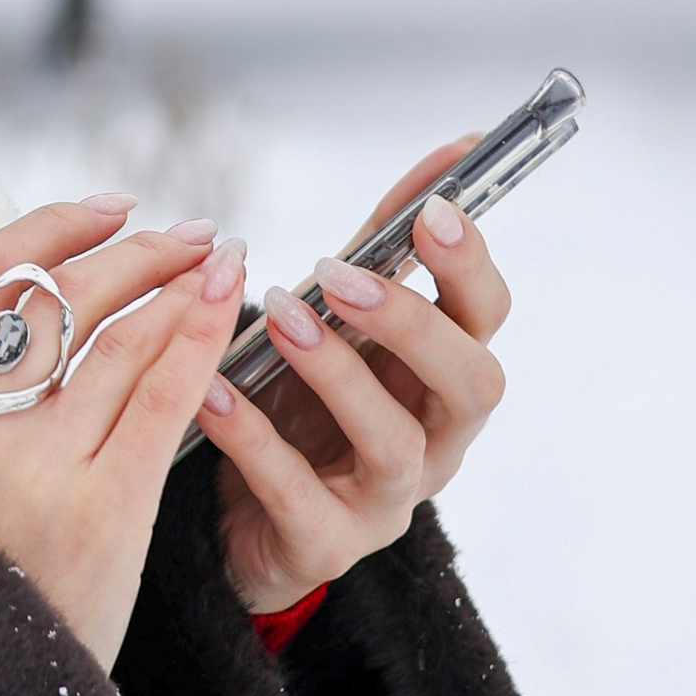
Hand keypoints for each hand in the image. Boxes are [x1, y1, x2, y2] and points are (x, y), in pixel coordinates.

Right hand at [0, 201, 250, 672]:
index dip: (47, 227)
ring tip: (219, 264)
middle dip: (132, 251)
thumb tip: (45, 307)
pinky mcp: (101, 509)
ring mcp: (33, 468)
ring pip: (115, 339)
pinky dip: (197, 341)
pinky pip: (159, 401)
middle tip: (185, 233)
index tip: (104, 209)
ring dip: (177, 286)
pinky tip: (229, 309)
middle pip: (58, 296)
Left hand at [193, 140, 510, 617]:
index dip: (471, 264)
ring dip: (337, 373)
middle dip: (413, 322)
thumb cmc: (302, 403)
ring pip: (395, 443)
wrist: (236, 518)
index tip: (435, 208)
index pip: (487, 319)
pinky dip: (254, 438)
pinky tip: (208, 389)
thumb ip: (384, 242)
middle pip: (472, 385)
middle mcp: (435, 442)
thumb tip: (455, 148)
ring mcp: (386, 501)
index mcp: (441, 378)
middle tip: (341, 274)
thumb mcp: (340, 320)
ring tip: (277, 317)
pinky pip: (298, 494)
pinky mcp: (325, 546)